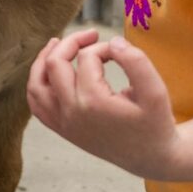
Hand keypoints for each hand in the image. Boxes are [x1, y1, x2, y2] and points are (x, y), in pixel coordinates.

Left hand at [26, 30, 180, 178]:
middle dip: (71, 42)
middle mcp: (71, 113)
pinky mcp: (63, 130)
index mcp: (93, 102)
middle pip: (54, 65)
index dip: (104, 47)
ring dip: (44, 60)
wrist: (151, 157)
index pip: (88, 58)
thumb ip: (136, 61)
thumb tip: (113, 42)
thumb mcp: (156, 90)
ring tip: (58, 44)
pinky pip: (37, 105)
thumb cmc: (155, 123)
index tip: (120, 52)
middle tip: (91, 34)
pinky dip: (38, 84)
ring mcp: (63, 124)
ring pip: (36, 85)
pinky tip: (51, 72)